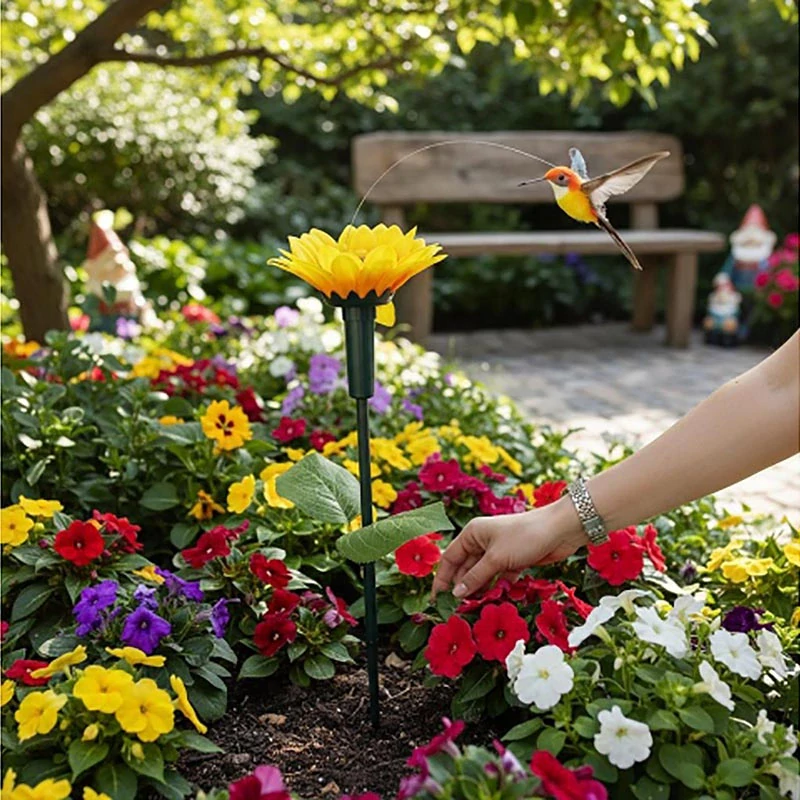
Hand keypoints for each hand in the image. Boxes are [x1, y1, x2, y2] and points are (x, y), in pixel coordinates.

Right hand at [431, 499, 588, 598]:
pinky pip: (499, 578)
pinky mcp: (513, 561)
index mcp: (472, 534)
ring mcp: (498, 552)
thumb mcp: (496, 558)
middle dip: (462, 588)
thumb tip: (456, 594)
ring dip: (480, 591)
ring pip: (483, 575)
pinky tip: (494, 601)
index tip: (437, 599)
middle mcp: (482, 541)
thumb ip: (475, 577)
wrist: (560, 530)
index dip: (442, 578)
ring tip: (474, 609)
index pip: (450, 558)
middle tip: (457, 610)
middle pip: (465, 568)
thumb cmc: (524, 536)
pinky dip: (497, 588)